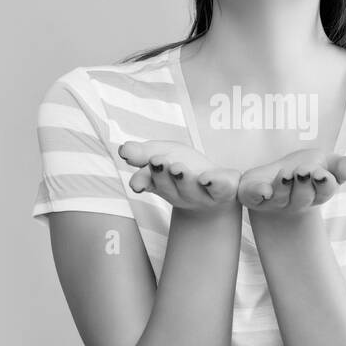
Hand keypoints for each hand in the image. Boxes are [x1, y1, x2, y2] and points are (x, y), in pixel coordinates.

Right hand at [118, 140, 240, 211]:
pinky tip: (207, 178)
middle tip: (158, 162)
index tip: (136, 181)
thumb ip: (143, 152)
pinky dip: (214, 183)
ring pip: (190, 189)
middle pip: (167, 186)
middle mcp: (179, 193)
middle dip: (162, 175)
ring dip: (183, 178)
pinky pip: (219, 190)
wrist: (220, 190)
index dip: (142, 180)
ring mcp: (201, 196)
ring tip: (177, 168)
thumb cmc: (188, 169)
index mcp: (162, 184)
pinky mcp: (223, 193)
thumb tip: (123, 150)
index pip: (147, 183)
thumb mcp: (164, 153)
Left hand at [237, 149, 345, 215]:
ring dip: (283, 186)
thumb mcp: (326, 163)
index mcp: (317, 193)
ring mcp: (273, 202)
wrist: (274, 178)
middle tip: (303, 171)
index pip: (325, 191)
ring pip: (280, 198)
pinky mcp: (252, 197)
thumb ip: (341, 166)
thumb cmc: (304, 169)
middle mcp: (296, 201)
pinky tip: (262, 190)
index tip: (322, 173)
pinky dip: (258, 193)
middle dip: (303, 184)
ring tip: (286, 175)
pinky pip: (253, 197)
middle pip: (303, 197)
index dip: (323, 183)